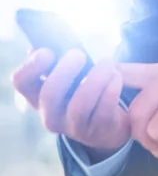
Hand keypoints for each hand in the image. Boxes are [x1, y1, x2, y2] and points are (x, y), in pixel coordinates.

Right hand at [11, 48, 130, 153]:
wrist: (108, 128)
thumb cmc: (84, 95)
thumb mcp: (68, 82)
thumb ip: (57, 65)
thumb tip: (44, 45)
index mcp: (38, 99)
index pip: (22, 82)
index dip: (32, 65)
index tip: (48, 52)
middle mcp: (51, 116)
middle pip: (50, 94)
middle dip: (65, 71)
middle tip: (79, 54)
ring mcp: (75, 127)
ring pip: (80, 104)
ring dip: (95, 78)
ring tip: (106, 63)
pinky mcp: (99, 130)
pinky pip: (104, 109)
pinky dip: (111, 89)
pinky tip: (116, 76)